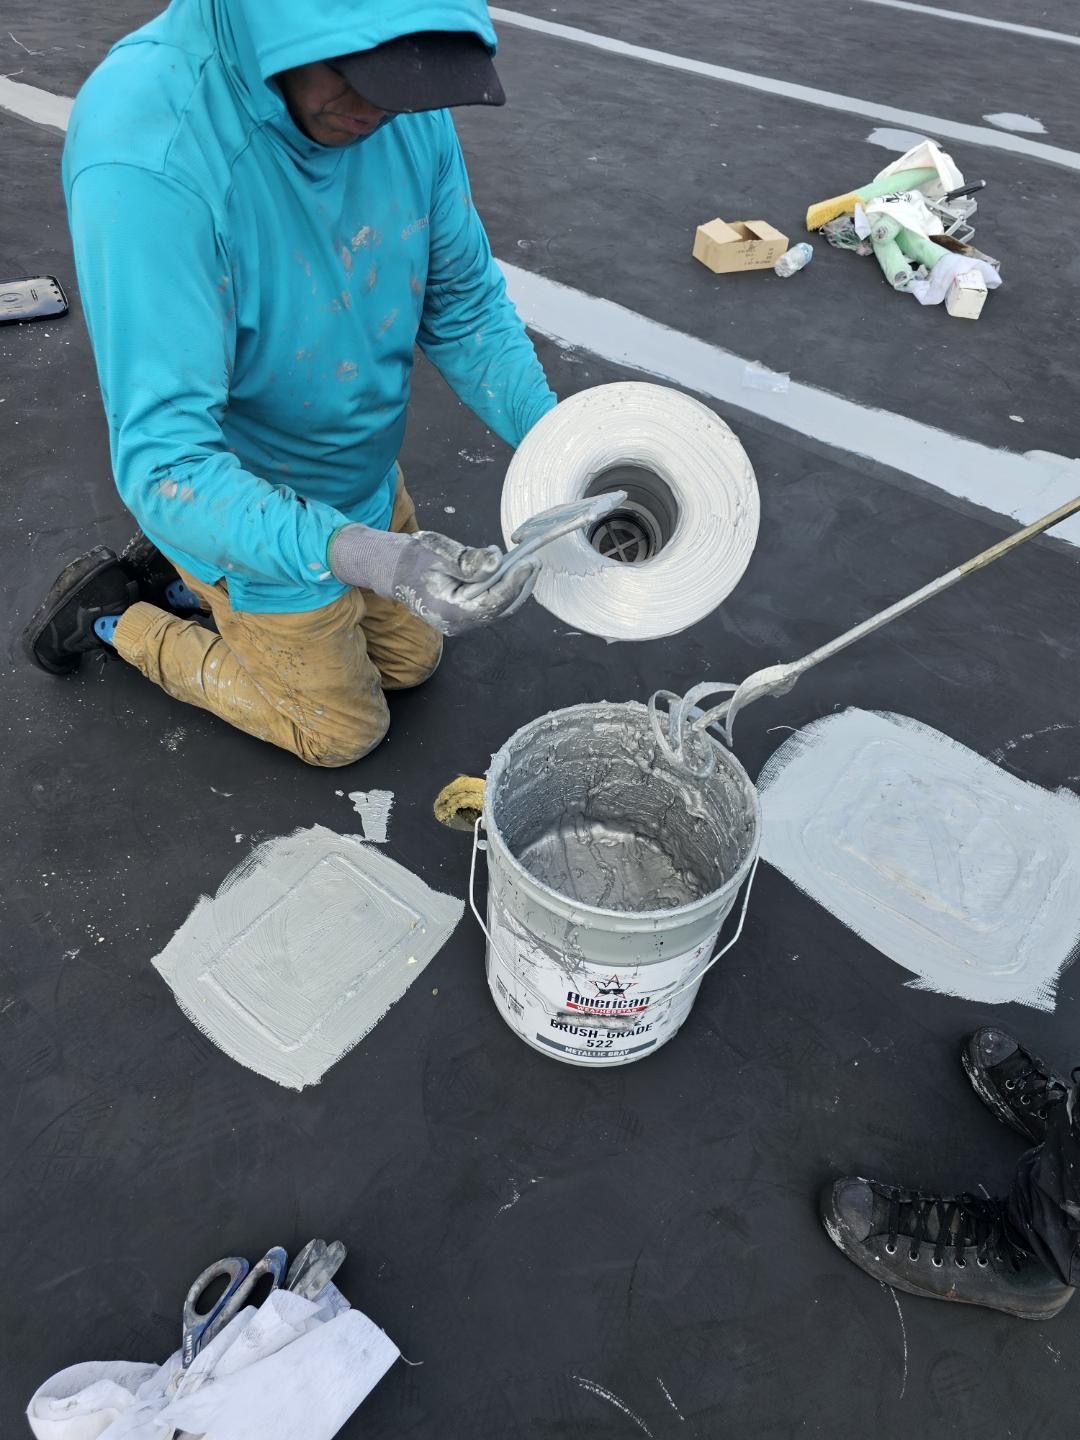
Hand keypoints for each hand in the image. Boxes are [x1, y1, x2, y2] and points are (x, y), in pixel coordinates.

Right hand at [328, 524, 538, 635]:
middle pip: (500, 609)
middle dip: (520, 585)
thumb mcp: (436, 552)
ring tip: (528, 564)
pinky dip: (505, 590)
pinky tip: (513, 572)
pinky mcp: (464, 616)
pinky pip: (491, 606)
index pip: (491, 601)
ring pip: (498, 609)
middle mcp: (457, 624)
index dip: (513, 583)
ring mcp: (461, 623)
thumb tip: (496, 562)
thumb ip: (467, 560)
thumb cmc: (409, 558)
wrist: (388, 571)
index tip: (529, 562)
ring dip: (516, 588)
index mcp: (448, 611)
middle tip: (534, 560)